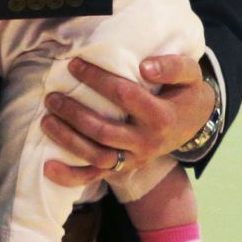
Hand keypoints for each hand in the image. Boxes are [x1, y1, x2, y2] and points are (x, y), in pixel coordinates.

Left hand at [40, 54, 217, 185]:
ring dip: (67, 139)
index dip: (97, 79)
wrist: (194, 122)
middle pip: (103, 130)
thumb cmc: (184, 93)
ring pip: (97, 156)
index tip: (74, 65)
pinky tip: (48, 167)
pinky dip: (71, 176)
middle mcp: (147, 142)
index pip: (124, 96)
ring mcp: (135, 158)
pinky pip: (96, 177)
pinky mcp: (125, 168)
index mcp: (161, 117)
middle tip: (52, 96)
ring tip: (46, 120)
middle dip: (73, 113)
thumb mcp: (190, 76)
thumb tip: (145, 67)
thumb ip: (173, 67)